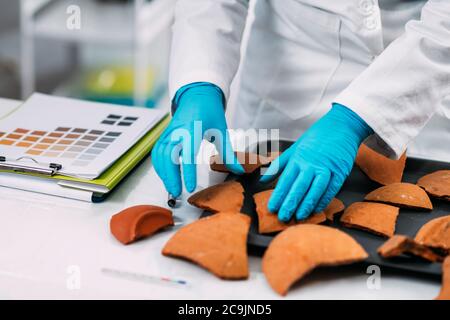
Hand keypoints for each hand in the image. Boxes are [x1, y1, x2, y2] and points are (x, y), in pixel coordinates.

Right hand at [152, 82, 243, 196]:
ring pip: (160, 156)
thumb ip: (229, 153)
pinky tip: (165, 176)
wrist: (197, 94)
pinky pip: (157, 152)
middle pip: (169, 157)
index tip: (191, 187)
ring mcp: (168, 133)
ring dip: (164, 174)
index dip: (188, 172)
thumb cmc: (210, 111)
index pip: (187, 154)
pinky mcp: (164, 135)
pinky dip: (159, 166)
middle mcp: (177, 131)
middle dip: (171, 177)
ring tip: (171, 188)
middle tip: (177, 193)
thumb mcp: (222, 130)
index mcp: (192, 129)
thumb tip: (239, 171)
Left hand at [260, 103, 372, 221]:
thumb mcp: (294, 149)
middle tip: (283, 217)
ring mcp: (326, 168)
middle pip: (299, 186)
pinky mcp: (340, 171)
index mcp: (298, 158)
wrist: (341, 126)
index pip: (285, 180)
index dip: (278, 195)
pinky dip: (324, 199)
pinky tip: (317, 209)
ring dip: (307, 204)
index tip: (272, 208)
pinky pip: (331, 189)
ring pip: (315, 189)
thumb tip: (262, 180)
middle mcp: (311, 164)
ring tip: (299, 216)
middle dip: (290, 203)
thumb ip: (278, 166)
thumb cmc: (316, 137)